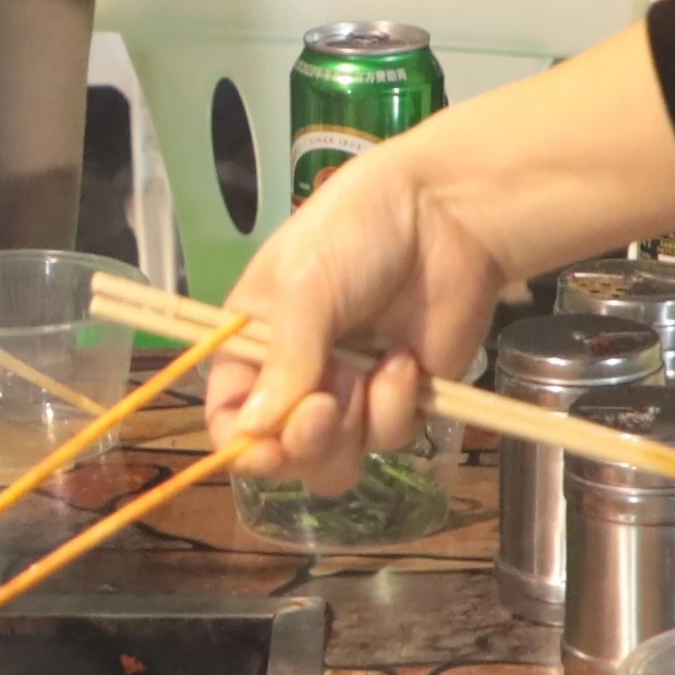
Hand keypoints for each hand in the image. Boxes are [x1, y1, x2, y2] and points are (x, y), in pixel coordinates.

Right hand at [197, 149, 518, 493]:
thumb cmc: (356, 233)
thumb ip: (283, 362)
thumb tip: (255, 431)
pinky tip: (405, 358)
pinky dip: (395, 403)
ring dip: (353, 425)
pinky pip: (388, 437)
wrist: (446, 215)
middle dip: (304, 441)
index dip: (241, 445)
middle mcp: (294, 377)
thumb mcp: (304, 288)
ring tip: (371, 370)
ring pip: (336, 459)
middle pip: (282, 453)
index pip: (228, 417)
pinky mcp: (400, 399)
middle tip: (326, 407)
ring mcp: (349, 392)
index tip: (265, 449)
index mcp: (251, 344)